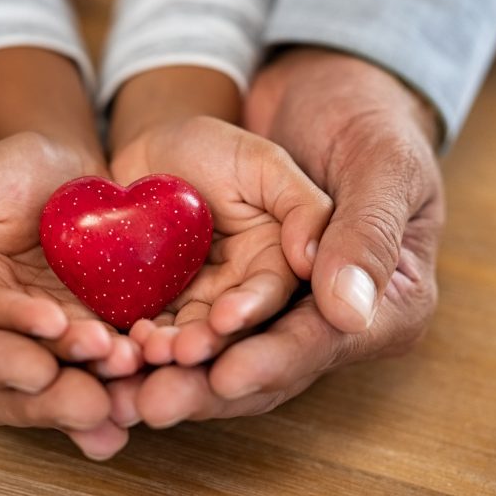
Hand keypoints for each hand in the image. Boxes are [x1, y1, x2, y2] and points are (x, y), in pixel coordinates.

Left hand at [110, 115, 330, 367]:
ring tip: (149, 351)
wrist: (150, 151)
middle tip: (180, 353)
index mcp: (276, 263)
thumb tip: (315, 262)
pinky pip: (150, 327)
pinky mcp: (158, 306)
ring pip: (187, 336)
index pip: (272, 296)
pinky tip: (122, 342)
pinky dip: (137, 340)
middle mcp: (241, 292)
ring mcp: (197, 302)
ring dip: (170, 351)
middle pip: (229, 330)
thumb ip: (302, 207)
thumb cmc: (214, 148)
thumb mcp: (264, 164)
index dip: (251, 311)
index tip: (225, 320)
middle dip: (206, 345)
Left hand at [120, 48, 444, 428]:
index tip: (224, 376)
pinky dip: (149, 341)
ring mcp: (269, 308)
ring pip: (218, 355)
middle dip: (206, 386)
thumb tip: (349, 311)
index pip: (322, 342)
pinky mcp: (223, 290)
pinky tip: (111, 355)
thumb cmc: (360, 119)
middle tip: (155, 403)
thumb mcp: (377, 162)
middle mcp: (323, 319)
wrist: (303, 91)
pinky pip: (184, 323)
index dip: (270, 361)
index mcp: (384, 303)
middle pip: (263, 365)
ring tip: (123, 387)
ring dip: (170, 373)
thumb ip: (365, 231)